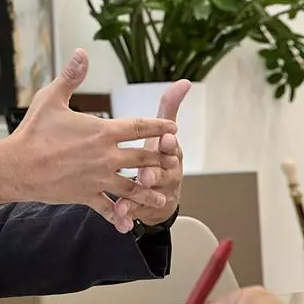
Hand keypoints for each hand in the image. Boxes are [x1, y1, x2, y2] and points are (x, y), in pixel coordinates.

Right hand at [0, 49, 176, 232]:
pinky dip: (118, 217)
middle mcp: (106, 157)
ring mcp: (98, 179)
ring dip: (149, 191)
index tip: (173, 128)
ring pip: (133, 187)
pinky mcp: (86, 196)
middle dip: (161, 158)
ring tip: (163, 194)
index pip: (140, 127)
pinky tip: (127, 224)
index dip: (160, 126)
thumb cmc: (33, 131)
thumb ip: (71, 76)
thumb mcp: (51, 98)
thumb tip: (81, 53)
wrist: (16, 167)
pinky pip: (108, 208)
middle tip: (174, 159)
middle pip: (144, 158)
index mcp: (103, 131)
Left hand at [115, 80, 189, 225]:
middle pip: (162, 174)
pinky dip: (128, 218)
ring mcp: (156, 193)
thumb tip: (184, 81)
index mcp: (169, 152)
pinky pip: (135, 214)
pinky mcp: (144, 208)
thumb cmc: (158, 153)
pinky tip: (119, 222)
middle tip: (143, 175)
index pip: (171, 146)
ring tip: (123, 205)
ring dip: (136, 201)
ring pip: (147, 197)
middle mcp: (167, 173)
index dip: (170, 143)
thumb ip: (169, 107)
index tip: (167, 139)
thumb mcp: (163, 130)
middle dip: (153, 174)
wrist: (159, 189)